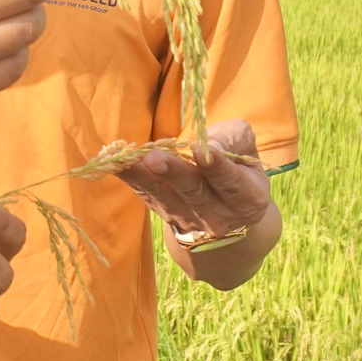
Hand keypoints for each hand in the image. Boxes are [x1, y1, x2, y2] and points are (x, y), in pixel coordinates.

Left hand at [114, 119, 271, 238]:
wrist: (228, 209)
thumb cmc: (238, 166)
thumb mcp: (245, 149)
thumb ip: (232, 140)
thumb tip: (207, 144)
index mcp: (248, 200)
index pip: (232, 183)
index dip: (217, 167)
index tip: (201, 150)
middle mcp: (220, 217)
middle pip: (195, 193)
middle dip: (173, 173)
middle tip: (154, 158)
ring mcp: (189, 220)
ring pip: (165, 198)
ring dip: (143, 178)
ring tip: (126, 161)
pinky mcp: (165, 214)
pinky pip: (146, 195)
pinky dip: (130, 178)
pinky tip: (113, 163)